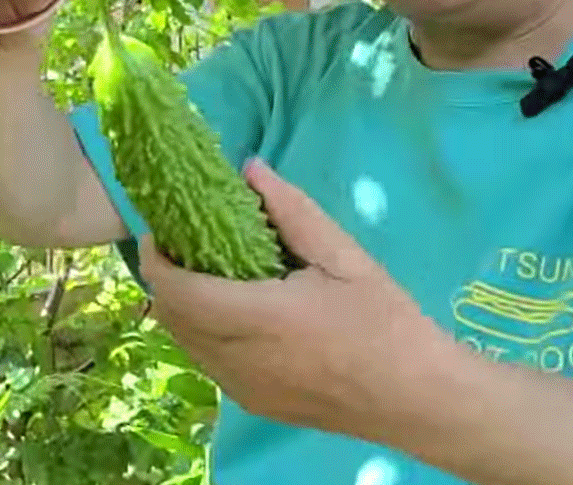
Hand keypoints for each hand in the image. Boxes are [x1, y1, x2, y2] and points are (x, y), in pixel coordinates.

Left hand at [137, 159, 461, 442]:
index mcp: (261, 319)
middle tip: (182, 243)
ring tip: (204, 271)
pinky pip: (207, 362)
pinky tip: (230, 310)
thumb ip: (293, 211)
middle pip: (170, 317)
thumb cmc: (385, 322)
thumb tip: (250, 168)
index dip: (156, 258)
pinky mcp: (253, 403)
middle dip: (164, 277)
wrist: (417, 398)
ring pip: (185, 343)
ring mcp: (243, 388)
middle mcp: (241, 359)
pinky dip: (202, 332)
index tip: (161, 228)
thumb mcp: (344, 257)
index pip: (178, 291)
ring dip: (181, 306)